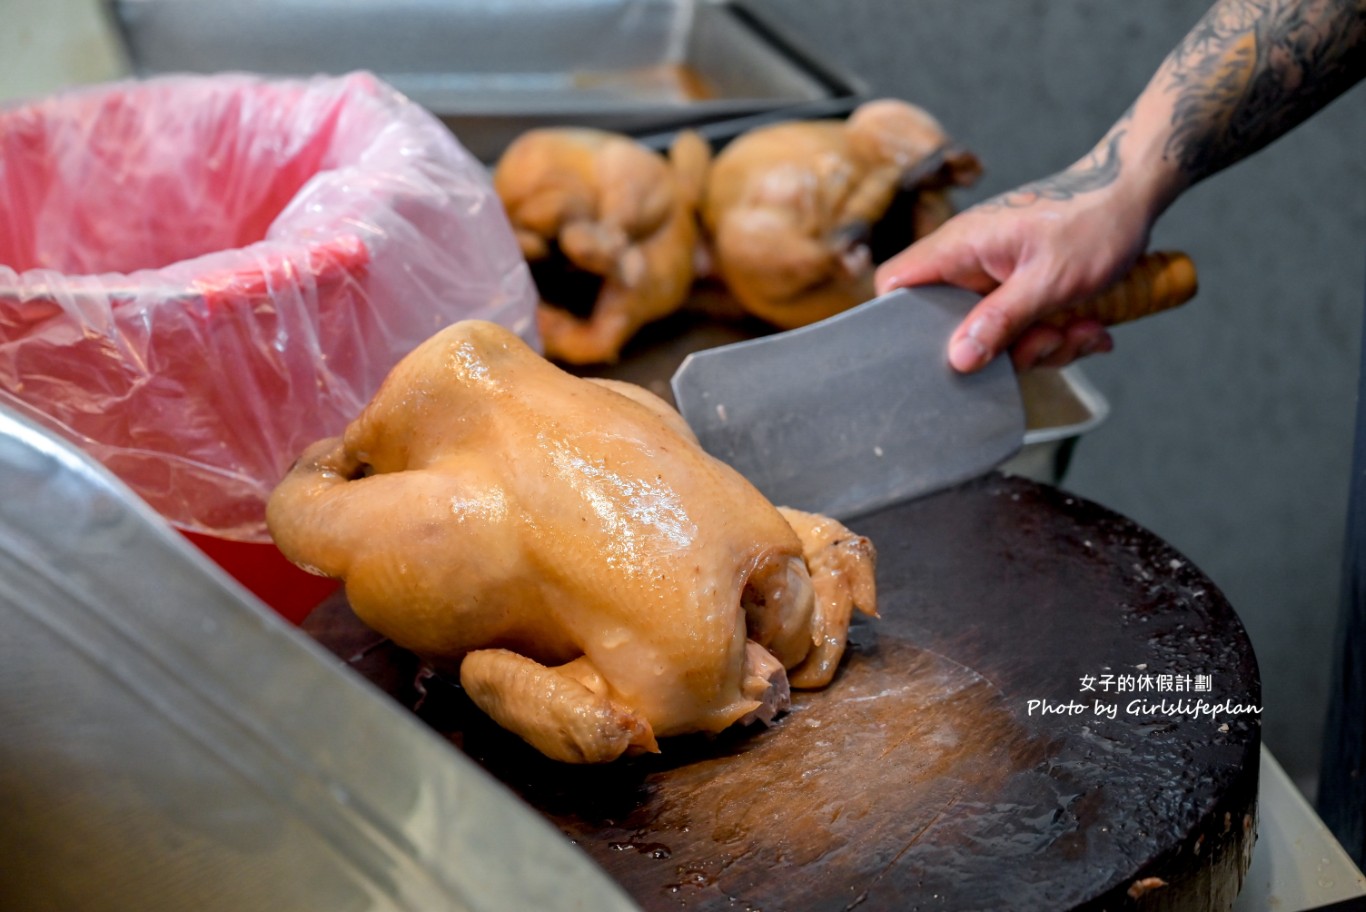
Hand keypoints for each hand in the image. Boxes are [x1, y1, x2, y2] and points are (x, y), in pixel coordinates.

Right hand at [874, 163, 1155, 372]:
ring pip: (993, 335)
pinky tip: (1088, 326)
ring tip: (1080, 329)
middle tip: (1046, 342)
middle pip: (950, 326)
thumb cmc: (1093, 222)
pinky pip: (1022, 330)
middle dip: (1002, 349)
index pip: (894, 282)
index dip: (896, 320)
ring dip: (1041, 346)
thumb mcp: (1048, 281)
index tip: (931, 351)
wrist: (1133, 195)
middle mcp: (968, 262)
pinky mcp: (1019, 289)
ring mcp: (994, 277)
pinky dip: (1057, 336)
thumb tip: (957, 359)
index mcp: (959, 247)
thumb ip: (1000, 322)